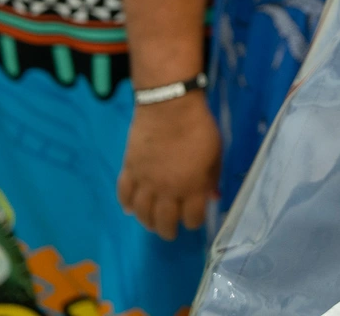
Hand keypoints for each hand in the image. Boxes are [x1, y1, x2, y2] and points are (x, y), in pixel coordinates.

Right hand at [117, 94, 219, 239]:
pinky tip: (131, 208)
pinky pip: (124, 195)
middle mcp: (167, 190)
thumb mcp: (216, 153)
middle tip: (170, 232)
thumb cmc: (199, 128)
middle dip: (169, 230)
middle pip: (164, 222)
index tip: (194, 219)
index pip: (192, 217)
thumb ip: (212, 177)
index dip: (194, 221)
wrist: (169, 107)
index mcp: (192, 187)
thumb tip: (212, 196)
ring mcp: (145, 181)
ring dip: (147, 222)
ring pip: (142, 213)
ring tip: (152, 223)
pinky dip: (127, 205)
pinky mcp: (129, 170)